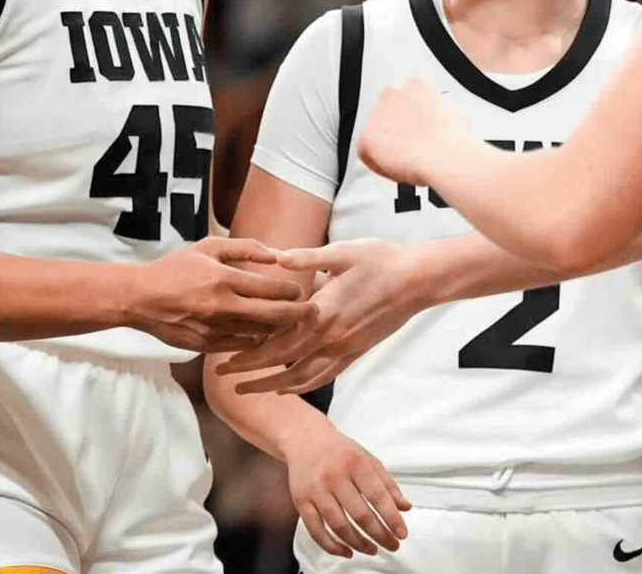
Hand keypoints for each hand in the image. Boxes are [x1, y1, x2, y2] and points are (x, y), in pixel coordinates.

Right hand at [126, 237, 316, 353]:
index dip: (292, 291)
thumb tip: (276, 254)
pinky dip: (256, 340)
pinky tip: (264, 333)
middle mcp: (222, 306)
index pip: (271, 288)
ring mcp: (214, 329)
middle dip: (299, 314)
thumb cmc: (176, 268)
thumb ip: (245, 248)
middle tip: (313, 311)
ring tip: (291, 322)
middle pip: (274, 315)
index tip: (302, 290)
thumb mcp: (208, 247)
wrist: (141, 298)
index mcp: (223, 278)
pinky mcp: (207, 345)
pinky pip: (241, 345)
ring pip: (260, 333)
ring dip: (279, 329)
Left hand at [219, 239, 423, 394]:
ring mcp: (346, 348)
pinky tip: (289, 387)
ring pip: (304, 378)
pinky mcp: (357, 352)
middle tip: (224, 377)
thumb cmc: (380, 260)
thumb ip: (308, 257)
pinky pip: (326, 376)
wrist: (418, 280)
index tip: (224, 360)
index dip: (249, 355)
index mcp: (323, 311)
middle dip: (252, 373)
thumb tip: (277, 257)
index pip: (277, 341)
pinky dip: (304, 385)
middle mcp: (332, 337)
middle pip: (283, 364)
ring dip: (275, 386)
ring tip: (251, 390)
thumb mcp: (342, 251)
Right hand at [284, 422, 409, 557]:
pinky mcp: (301, 501)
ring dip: (359, 543)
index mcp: (355, 463)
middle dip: (379, 535)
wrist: (305, 439)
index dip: (391, 517)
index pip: (377, 495)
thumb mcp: (368, 460)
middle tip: (392, 545)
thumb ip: (388, 484)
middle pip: (359, 514)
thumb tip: (405, 508)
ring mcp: (315, 490)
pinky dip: (332, 546)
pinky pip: (316, 531)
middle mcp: (334, 476)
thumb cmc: (340, 451)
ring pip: (339, 526)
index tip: (402, 533)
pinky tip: (347, 551)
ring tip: (373, 549)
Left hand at [356, 78, 465, 186]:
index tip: (416, 135)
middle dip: (396, 132)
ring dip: (387, 147)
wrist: (445, 156)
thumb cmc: (453, 142)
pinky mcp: (367, 136)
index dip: (409, 122)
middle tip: (410, 150)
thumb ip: (432, 116)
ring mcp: (377, 114)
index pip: (403, 101)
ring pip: (376, 134)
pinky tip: (397, 169)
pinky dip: (378, 164)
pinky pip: (366, 153)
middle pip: (387, 115)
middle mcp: (393, 93)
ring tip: (407, 162)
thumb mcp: (451, 116)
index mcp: (416, 85)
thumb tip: (431, 127)